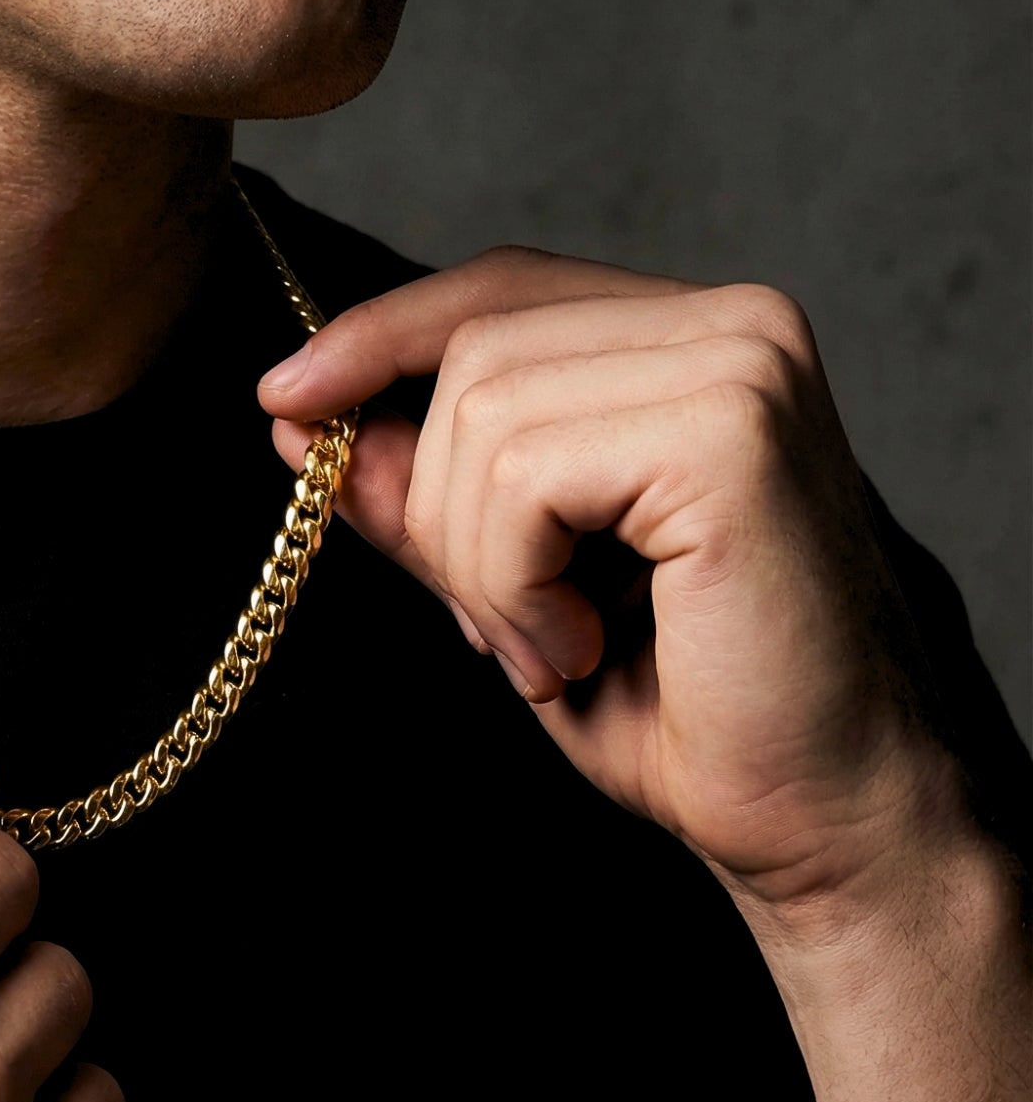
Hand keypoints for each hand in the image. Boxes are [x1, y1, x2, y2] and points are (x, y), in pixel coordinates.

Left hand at [259, 247, 962, 912]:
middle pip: (474, 352)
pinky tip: (580, 644)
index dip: (381, 338)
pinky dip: (513, 583)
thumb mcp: (509, 581)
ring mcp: (742, 364)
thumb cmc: (681, 705)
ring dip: (479, 566)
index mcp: (691, 342)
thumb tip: (299, 412)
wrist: (819, 812)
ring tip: (554, 645)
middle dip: (441, 510)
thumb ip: (423, 490)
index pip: (501, 288)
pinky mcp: (732, 431)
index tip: (283, 401)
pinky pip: (524, 473)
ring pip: (483, 414)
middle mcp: (734, 323)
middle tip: (506, 629)